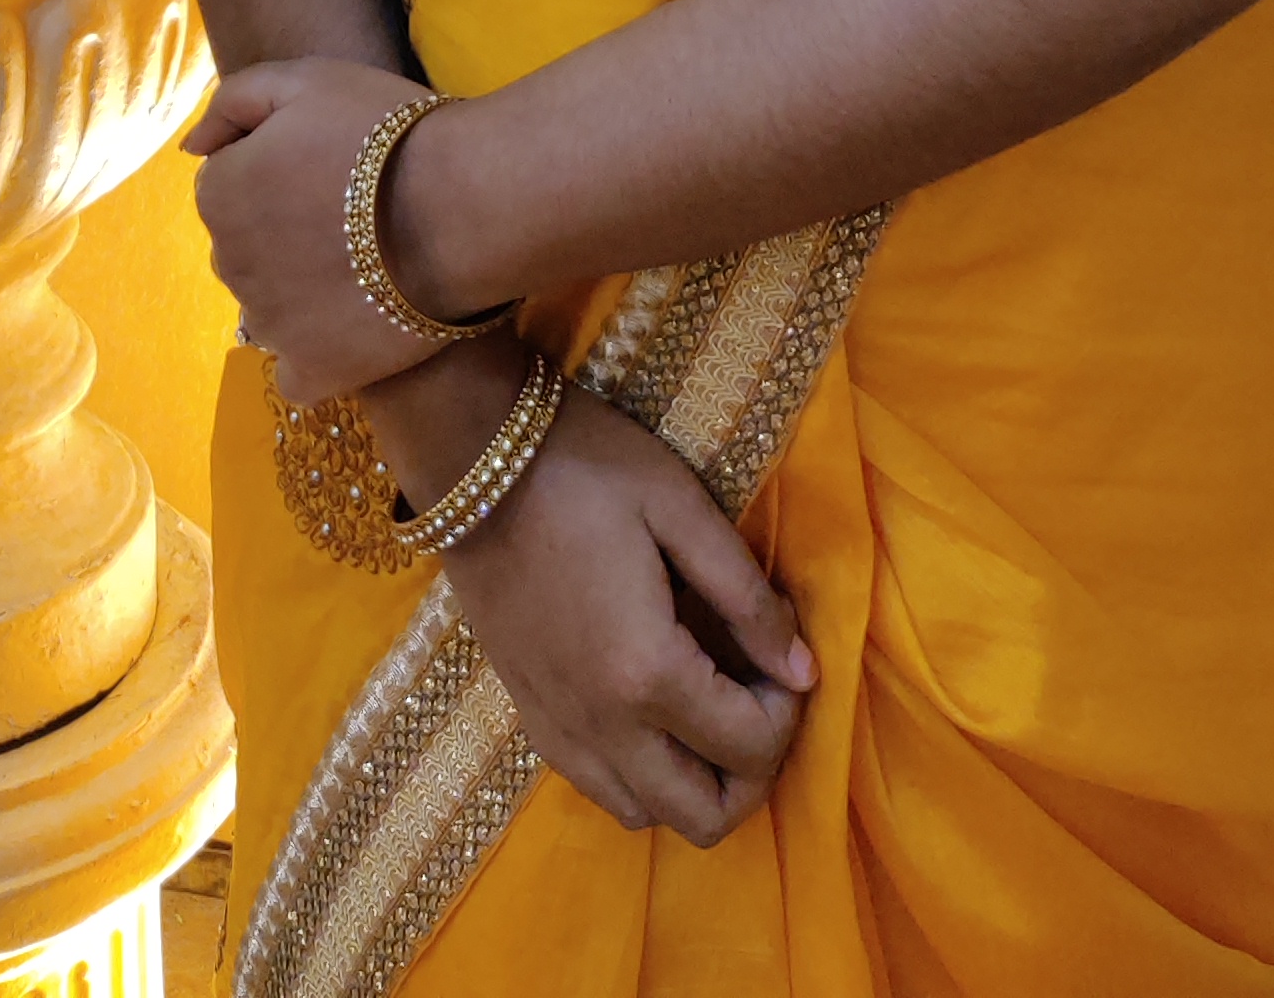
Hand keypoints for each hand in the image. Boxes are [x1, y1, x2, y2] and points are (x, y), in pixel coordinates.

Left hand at [187, 54, 456, 403]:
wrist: (460, 205)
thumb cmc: (384, 131)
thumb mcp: (304, 79)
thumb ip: (233, 102)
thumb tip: (192, 146)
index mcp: (220, 193)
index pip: (229, 183)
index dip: (278, 169)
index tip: (328, 165)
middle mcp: (229, 264)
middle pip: (246, 246)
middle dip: (281, 231)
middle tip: (350, 211)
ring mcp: (269, 325)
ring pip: (269, 306)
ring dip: (299, 289)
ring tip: (364, 264)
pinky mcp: (313, 370)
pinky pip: (296, 370)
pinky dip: (318, 353)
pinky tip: (355, 323)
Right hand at [391, 371, 815, 846]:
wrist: (469, 457)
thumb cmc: (584, 468)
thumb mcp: (680, 508)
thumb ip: (746, 596)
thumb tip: (804, 671)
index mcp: (648, 673)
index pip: (750, 747)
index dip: (789, 713)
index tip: (785, 658)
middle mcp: (604, 725)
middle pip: (703, 816)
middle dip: (752, 773)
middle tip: (758, 700)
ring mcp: (559, 728)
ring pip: (647, 814)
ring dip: (695, 781)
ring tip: (707, 707)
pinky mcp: (529, 715)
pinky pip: (598, 787)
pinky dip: (640, 773)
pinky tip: (649, 707)